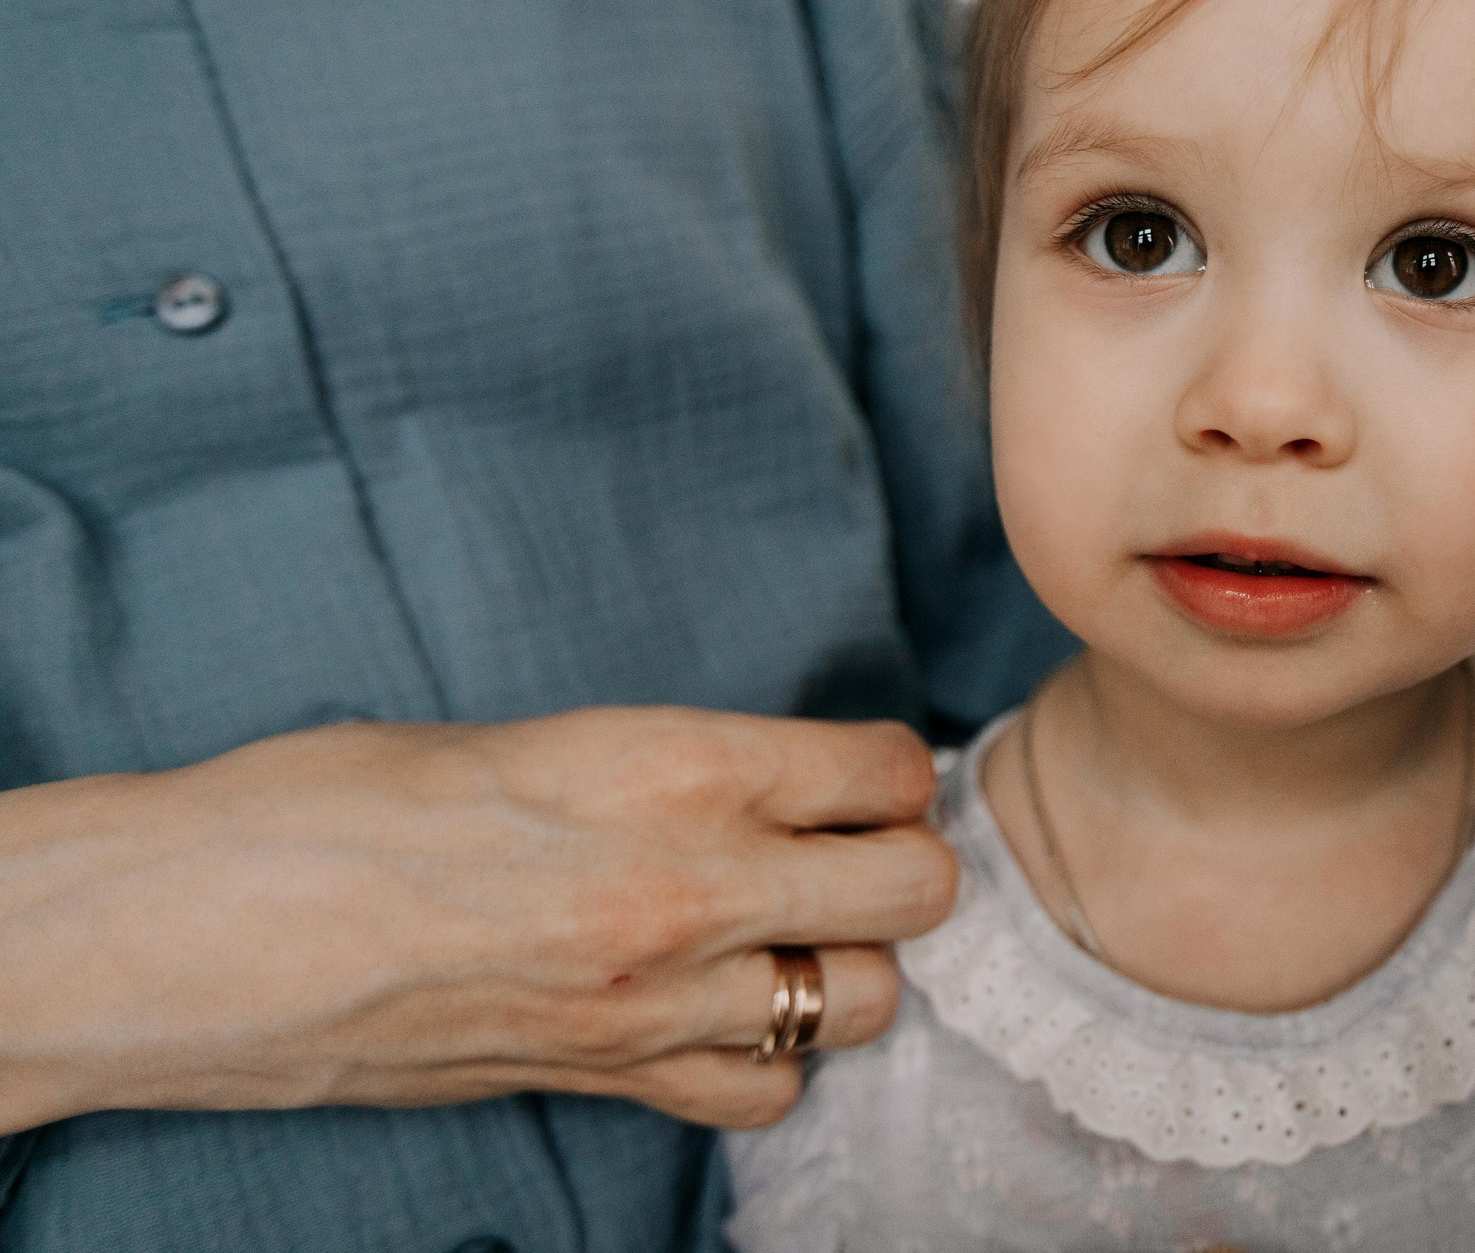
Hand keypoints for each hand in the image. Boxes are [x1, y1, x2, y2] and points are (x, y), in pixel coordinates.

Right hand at [0, 708, 953, 1133]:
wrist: (207, 926)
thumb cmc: (339, 801)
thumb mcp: (533, 736)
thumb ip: (669, 766)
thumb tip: (763, 782)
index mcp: (674, 763)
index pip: (886, 769)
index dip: (884, 770)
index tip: (854, 774)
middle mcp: (692, 884)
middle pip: (914, 891)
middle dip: (897, 864)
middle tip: (841, 852)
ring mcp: (656, 999)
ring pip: (863, 1002)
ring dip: (843, 965)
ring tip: (783, 934)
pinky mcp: (606, 1080)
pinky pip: (764, 1092)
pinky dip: (763, 1059)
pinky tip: (715, 1016)